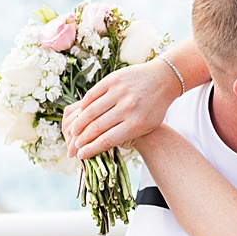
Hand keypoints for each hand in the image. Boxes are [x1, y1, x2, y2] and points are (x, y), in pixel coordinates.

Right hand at [62, 58, 177, 159]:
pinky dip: (83, 106)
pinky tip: (80, 113)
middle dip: (82, 139)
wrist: (163, 79)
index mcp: (136, 124)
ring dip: (79, 124)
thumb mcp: (146, 126)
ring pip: (91, 111)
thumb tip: (100, 146)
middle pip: (96, 127)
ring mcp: (119, 92)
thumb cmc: (155, 108)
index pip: (107, 140)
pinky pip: (92, 95)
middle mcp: (127, 108)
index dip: (91, 149)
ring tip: (73, 132)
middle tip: (74, 146)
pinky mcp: (113, 80)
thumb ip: (126, 136)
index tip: (81, 156)